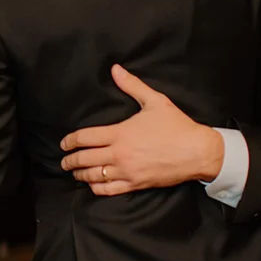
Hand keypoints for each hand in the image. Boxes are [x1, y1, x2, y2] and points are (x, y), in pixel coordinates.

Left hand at [59, 65, 224, 195]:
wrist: (197, 152)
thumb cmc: (176, 126)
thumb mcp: (154, 101)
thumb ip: (132, 85)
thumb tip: (115, 69)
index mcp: (120, 133)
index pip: (85, 138)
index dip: (70, 141)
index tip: (64, 143)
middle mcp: (119, 154)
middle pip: (85, 159)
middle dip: (70, 161)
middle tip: (64, 160)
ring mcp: (127, 172)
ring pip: (94, 176)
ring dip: (80, 174)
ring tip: (74, 172)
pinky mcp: (136, 184)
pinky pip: (109, 190)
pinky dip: (97, 188)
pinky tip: (93, 184)